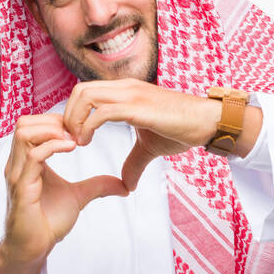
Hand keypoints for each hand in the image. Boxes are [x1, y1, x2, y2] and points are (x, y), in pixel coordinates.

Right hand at [0, 112, 129, 273]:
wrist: (34, 249)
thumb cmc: (48, 222)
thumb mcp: (78, 197)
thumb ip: (98, 186)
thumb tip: (124, 185)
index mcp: (28, 161)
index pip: (33, 125)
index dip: (56, 121)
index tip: (80, 129)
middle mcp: (18, 164)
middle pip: (24, 122)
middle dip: (52, 121)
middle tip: (77, 131)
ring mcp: (18, 174)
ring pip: (24, 133)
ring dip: (51, 130)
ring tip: (75, 140)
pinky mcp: (22, 187)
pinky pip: (33, 156)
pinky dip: (53, 147)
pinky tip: (72, 148)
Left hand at [61, 79, 221, 191]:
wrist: (206, 122)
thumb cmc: (182, 129)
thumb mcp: (151, 147)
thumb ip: (135, 162)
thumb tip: (127, 184)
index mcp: (124, 92)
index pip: (85, 92)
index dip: (73, 113)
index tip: (73, 138)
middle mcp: (124, 88)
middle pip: (79, 91)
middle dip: (67, 116)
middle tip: (69, 141)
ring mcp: (130, 95)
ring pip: (85, 96)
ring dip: (74, 121)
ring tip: (77, 143)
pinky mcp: (137, 108)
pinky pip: (102, 112)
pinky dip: (88, 127)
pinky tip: (87, 142)